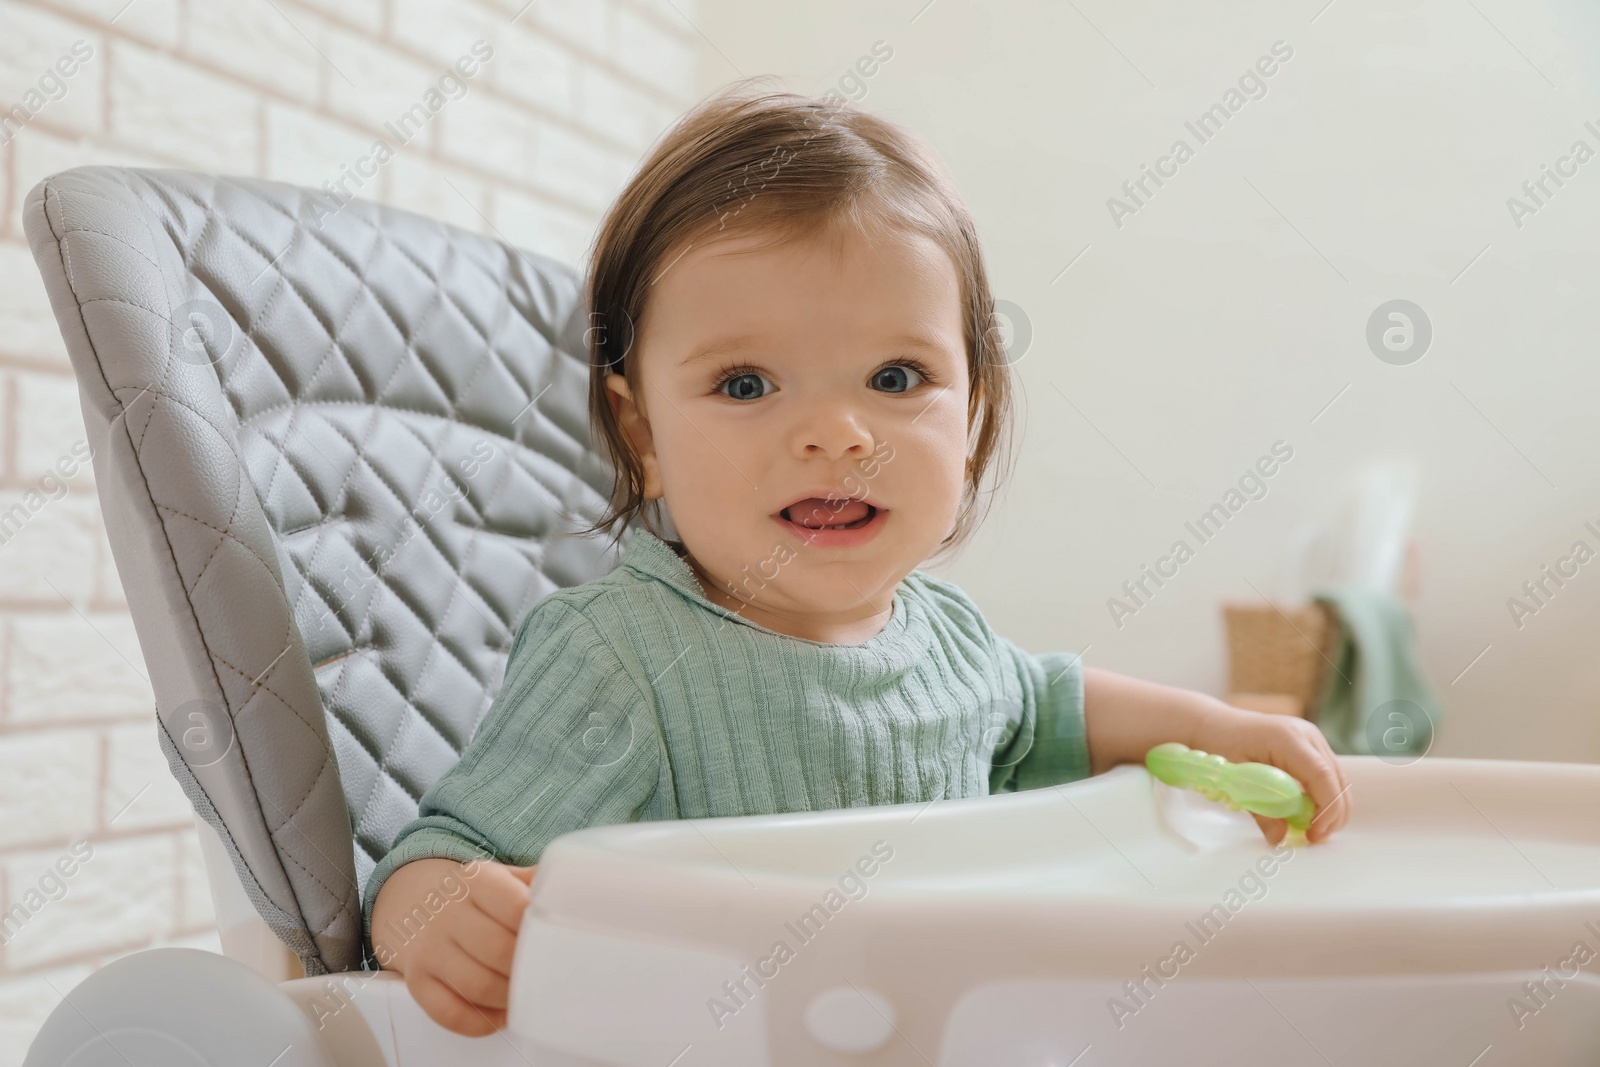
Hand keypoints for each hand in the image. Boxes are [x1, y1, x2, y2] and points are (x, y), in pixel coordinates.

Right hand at [370, 857, 537, 1034]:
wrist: (416, 901)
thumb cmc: (474, 895)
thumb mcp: (504, 876)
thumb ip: (537, 882)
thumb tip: (575, 895)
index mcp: (477, 880)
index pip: (515, 906)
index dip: (539, 930)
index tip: (554, 941)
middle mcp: (448, 912)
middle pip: (497, 950)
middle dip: (527, 969)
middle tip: (544, 974)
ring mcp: (429, 948)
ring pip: (476, 985)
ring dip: (508, 998)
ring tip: (526, 995)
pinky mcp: (417, 981)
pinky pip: (449, 1013)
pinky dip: (480, 1022)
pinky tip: (499, 1014)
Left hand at [1191, 705, 1351, 844]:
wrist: (1216, 724)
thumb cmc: (1221, 745)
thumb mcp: (1235, 779)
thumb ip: (1259, 810)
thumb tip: (1279, 838)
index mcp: (1288, 739)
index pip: (1321, 775)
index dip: (1326, 807)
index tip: (1315, 833)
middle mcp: (1307, 736)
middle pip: (1336, 779)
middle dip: (1331, 814)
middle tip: (1314, 839)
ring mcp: (1312, 740)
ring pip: (1337, 780)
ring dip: (1331, 808)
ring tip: (1312, 831)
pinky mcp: (1312, 747)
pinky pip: (1328, 776)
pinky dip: (1324, 798)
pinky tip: (1310, 815)